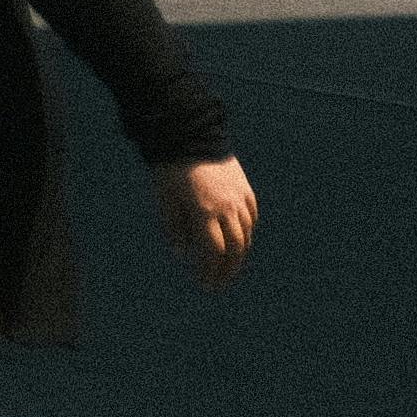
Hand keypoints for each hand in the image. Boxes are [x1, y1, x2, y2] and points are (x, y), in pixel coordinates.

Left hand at [158, 154, 257, 288]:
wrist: (190, 132)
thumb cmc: (171, 167)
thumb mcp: (165, 198)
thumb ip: (174, 228)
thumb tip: (182, 254)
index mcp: (205, 212)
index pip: (214, 252)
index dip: (210, 271)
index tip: (204, 284)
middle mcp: (228, 208)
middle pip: (235, 249)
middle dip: (227, 270)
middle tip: (218, 283)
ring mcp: (240, 198)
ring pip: (246, 235)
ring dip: (238, 254)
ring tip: (227, 266)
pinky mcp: (245, 189)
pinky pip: (251, 218)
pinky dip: (246, 233)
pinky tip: (238, 240)